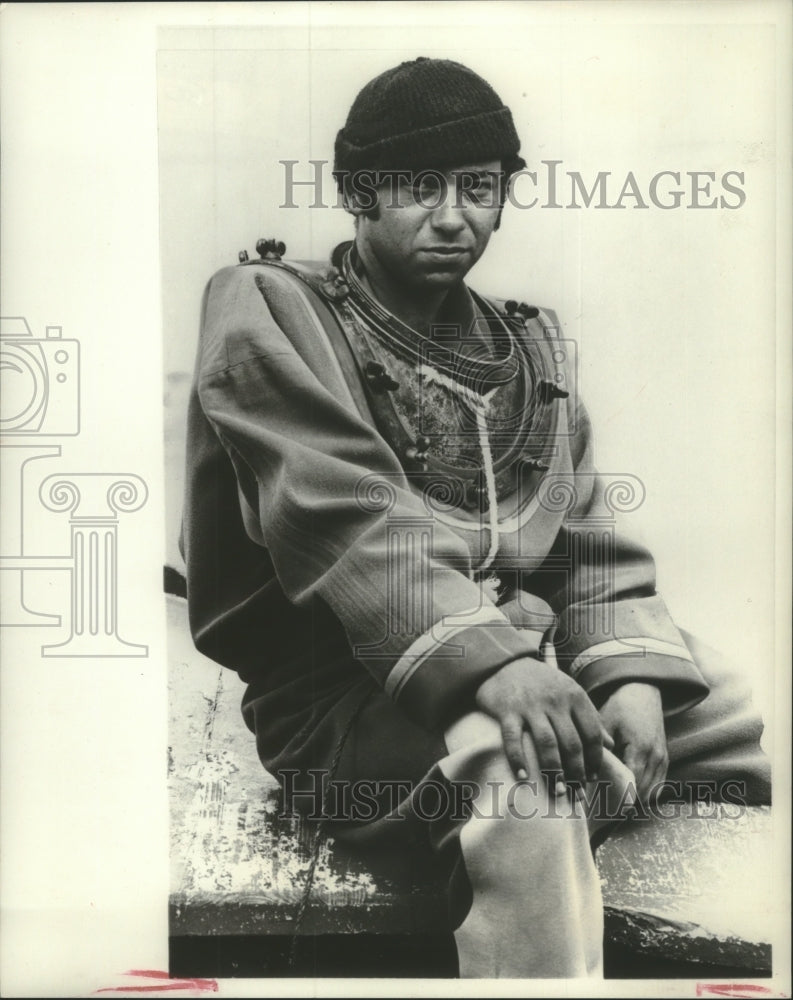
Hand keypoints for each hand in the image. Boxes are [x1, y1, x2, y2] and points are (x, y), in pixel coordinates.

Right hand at [475, 654, 612, 789]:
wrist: (505, 662)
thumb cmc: (542, 682)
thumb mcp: (570, 692)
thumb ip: (590, 717)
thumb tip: (610, 745)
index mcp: (575, 696)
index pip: (591, 734)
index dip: (594, 760)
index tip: (591, 778)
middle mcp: (555, 701)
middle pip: (571, 743)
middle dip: (576, 772)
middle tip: (576, 793)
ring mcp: (530, 706)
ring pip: (547, 744)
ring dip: (554, 772)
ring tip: (558, 790)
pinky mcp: (507, 711)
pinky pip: (513, 740)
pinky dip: (518, 761)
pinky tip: (524, 777)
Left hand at [598, 682, 667, 802]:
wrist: (643, 693)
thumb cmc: (620, 708)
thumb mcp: (606, 724)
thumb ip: (598, 748)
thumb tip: (585, 772)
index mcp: (640, 749)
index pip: (631, 785)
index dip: (616, 797)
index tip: (600, 804)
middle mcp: (655, 757)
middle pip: (641, 793)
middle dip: (623, 801)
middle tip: (602, 805)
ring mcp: (662, 759)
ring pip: (650, 793)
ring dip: (634, 798)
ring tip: (613, 801)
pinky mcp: (665, 760)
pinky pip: (658, 786)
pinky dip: (644, 792)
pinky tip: (627, 791)